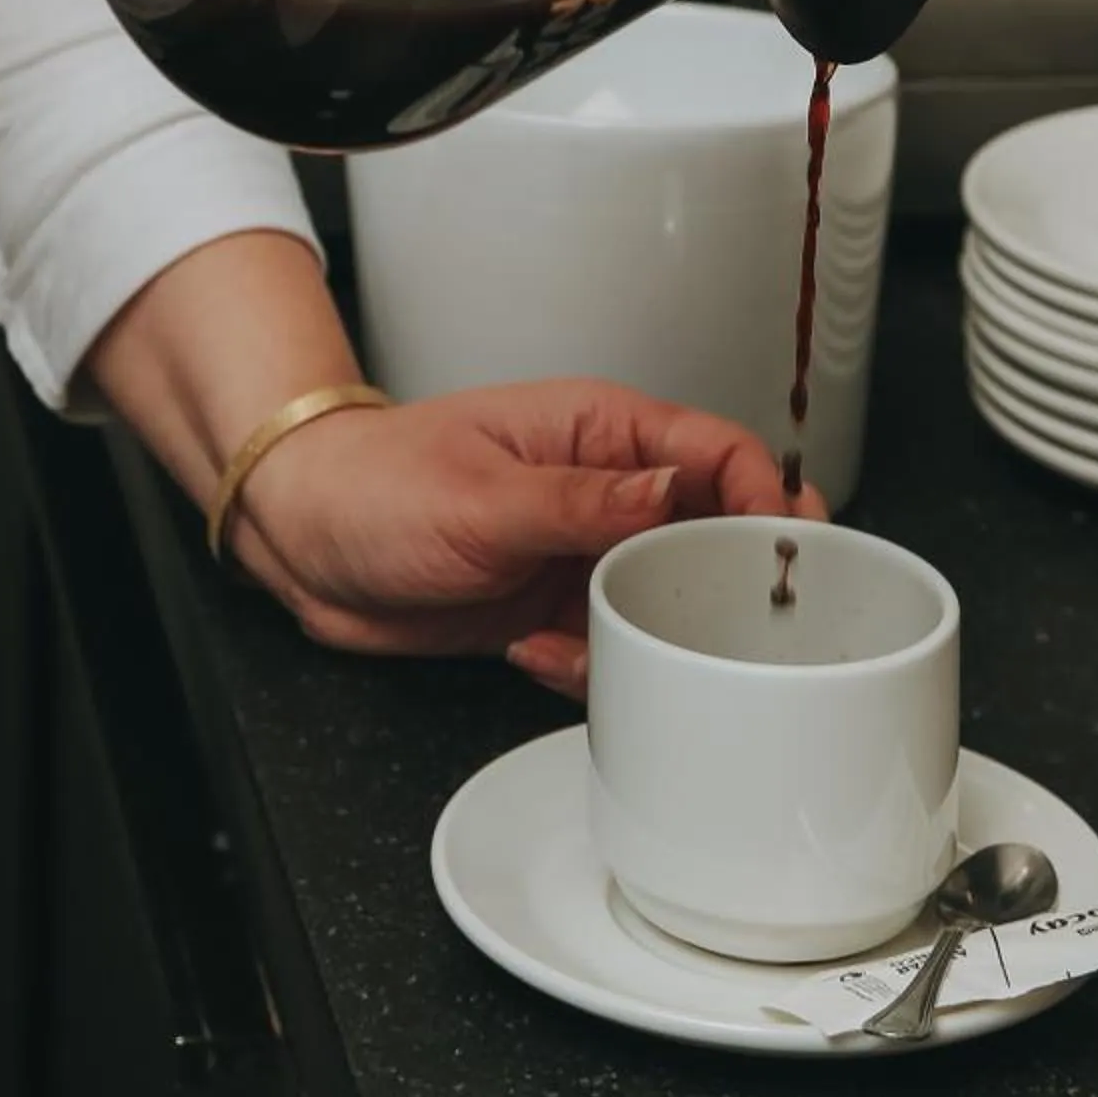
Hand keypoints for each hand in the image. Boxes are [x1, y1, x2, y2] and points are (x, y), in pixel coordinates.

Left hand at [233, 378, 826, 696]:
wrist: (305, 539)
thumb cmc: (379, 484)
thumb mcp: (482, 495)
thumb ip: (583, 502)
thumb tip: (676, 488)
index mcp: (600, 430)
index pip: (717, 450)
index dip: (767, 496)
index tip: (792, 551)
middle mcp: (605, 489)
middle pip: (711, 530)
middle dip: (727, 582)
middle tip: (737, 631)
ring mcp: (582, 551)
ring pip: (667, 599)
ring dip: (653, 636)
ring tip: (605, 649)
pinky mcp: (555, 607)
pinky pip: (612, 644)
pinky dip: (592, 667)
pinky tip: (538, 658)